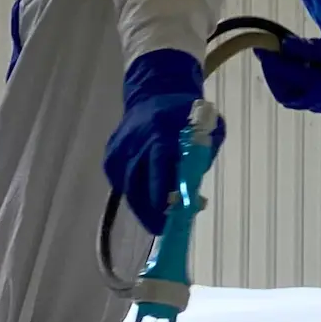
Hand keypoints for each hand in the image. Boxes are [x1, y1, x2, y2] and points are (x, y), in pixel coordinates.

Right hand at [104, 49, 223, 234]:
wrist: (155, 92)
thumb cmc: (189, 114)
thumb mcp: (209, 129)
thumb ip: (203, 157)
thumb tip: (194, 196)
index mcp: (162, 132)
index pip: (159, 167)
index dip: (163, 192)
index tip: (171, 213)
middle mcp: (136, 140)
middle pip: (137, 182)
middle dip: (149, 209)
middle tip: (162, 229)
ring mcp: (120, 146)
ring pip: (126, 185)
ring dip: (140, 206)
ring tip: (154, 222)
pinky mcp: (111, 152)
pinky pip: (119, 180)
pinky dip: (131, 193)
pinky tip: (143, 201)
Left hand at [255, 25, 320, 113]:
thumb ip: (303, 49)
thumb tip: (282, 46)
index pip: (286, 77)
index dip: (271, 61)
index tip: (263, 46)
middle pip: (285, 95)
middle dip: (274, 76)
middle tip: (270, 56)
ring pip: (295, 99)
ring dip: (284, 82)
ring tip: (284, 61)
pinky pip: (307, 98)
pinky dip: (297, 86)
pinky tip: (300, 70)